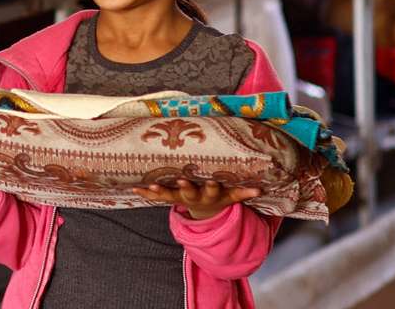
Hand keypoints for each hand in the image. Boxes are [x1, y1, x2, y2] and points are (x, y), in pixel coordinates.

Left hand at [132, 179, 260, 219]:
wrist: (204, 212)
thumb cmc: (218, 195)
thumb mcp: (231, 196)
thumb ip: (243, 192)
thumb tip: (260, 189)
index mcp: (210, 195)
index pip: (213, 191)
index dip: (213, 187)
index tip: (213, 181)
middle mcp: (194, 197)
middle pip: (189, 193)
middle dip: (185, 188)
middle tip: (181, 181)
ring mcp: (180, 198)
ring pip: (169, 196)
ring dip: (159, 191)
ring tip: (150, 186)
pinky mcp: (169, 197)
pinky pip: (155, 197)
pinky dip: (145, 193)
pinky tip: (134, 189)